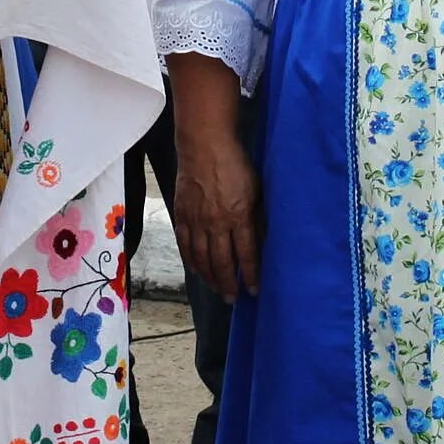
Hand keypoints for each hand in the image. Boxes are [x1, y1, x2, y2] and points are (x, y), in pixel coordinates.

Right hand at [171, 134, 261, 302]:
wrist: (204, 145)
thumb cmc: (235, 164)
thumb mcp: (257, 190)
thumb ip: (258, 217)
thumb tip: (261, 240)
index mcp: (239, 216)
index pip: (246, 254)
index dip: (250, 275)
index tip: (253, 290)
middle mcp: (216, 222)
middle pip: (221, 262)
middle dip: (228, 283)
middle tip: (232, 298)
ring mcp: (196, 219)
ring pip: (202, 258)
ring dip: (210, 277)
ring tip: (217, 289)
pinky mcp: (182, 214)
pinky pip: (185, 244)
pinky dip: (190, 261)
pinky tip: (196, 271)